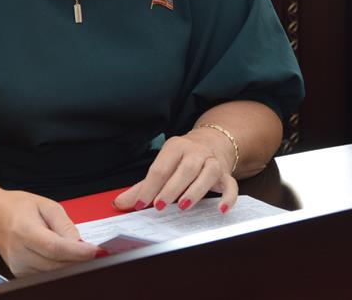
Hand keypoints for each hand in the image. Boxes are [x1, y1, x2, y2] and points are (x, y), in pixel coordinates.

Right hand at [0, 190, 99, 276]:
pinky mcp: (21, 275)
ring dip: (70, 265)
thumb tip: (80, 243)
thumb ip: (65, 225)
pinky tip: (62, 256)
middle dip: (79, 260)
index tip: (95, 250)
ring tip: (76, 251)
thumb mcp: (46, 205)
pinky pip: (47, 275)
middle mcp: (19, 252)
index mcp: (24, 230)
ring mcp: (18, 267)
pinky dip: (59, 267)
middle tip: (92, 252)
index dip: (77, 252)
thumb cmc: (17, 208)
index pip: (54, 247)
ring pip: (54, 274)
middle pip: (56, 265)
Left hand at [112, 130, 238, 213]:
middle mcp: (196, 152)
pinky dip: (228, 198)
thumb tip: (120, 203)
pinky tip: (220, 209)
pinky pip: (230, 185)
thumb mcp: (162, 166)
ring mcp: (213, 162)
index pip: (160, 168)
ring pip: (207, 174)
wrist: (212, 143)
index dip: (149, 187)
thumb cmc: (182, 159)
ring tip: (182, 206)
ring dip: (194, 191)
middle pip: (185, 169)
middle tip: (159, 205)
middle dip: (171, 189)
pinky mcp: (226, 174)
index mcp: (175, 147)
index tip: (140, 204)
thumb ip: (142, 186)